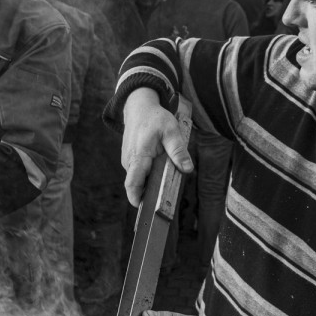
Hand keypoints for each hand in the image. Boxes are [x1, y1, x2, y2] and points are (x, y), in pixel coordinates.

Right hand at [121, 89, 193, 206]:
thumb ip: (178, 151)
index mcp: (139, 156)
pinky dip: (147, 174)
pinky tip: (157, 167)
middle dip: (149, 192)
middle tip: (165, 195)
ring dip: (149, 182)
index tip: (145, 208)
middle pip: (137, 185)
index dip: (136, 198)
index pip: (132, 183)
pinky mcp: (129, 159)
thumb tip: (187, 169)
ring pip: (138, 179)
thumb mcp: (171, 131)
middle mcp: (129, 161)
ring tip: (163, 176)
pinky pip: (138, 172)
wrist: (138, 107)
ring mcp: (128, 160)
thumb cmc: (155, 118)